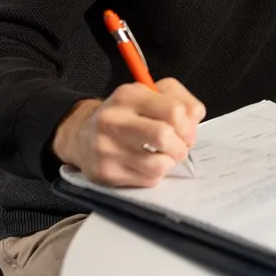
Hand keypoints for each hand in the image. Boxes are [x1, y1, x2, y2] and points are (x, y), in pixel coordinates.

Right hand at [52, 79, 205, 187]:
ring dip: (169, 163)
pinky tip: (145, 166)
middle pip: (164, 136)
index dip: (188, 126)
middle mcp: (113, 119)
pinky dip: (154, 175)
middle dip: (180, 147)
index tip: (186, 132)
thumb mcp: (151, 96)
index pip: (174, 110)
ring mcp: (106, 147)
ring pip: (158, 164)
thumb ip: (181, 102)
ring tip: (163, 157)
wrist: (82, 136)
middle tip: (178, 148)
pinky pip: (147, 180)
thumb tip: (193, 122)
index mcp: (129, 95)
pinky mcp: (105, 172)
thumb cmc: (127, 116)